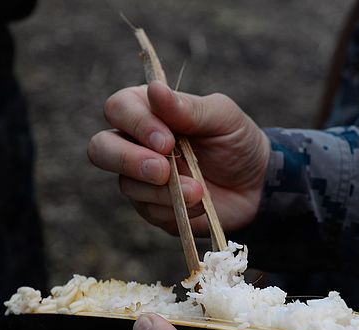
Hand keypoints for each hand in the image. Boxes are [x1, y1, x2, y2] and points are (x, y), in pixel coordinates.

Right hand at [88, 81, 269, 234]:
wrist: (257, 185)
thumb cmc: (237, 141)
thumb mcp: (222, 117)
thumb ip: (188, 107)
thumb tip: (155, 89)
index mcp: (148, 110)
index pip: (117, 109)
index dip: (136, 124)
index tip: (167, 140)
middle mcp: (136, 143)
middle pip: (101, 149)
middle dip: (129, 161)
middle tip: (163, 170)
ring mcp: (141, 179)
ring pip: (126, 185)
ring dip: (163, 191)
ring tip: (200, 190)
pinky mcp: (153, 208)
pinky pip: (149, 211)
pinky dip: (177, 209)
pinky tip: (201, 203)